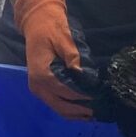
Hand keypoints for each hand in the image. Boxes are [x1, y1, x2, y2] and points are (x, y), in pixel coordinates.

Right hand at [12, 0, 93, 120]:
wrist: (37, 22)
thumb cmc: (51, 28)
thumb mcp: (64, 39)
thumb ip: (73, 58)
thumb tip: (84, 76)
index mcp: (42, 74)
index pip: (66, 92)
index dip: (83, 96)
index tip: (98, 96)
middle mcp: (37, 85)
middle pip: (60, 106)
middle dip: (79, 111)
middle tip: (98, 111)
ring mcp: (37, 88)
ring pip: (57, 108)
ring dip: (74, 113)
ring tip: (92, 113)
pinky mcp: (40, 87)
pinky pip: (55, 102)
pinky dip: (68, 108)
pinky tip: (82, 109)